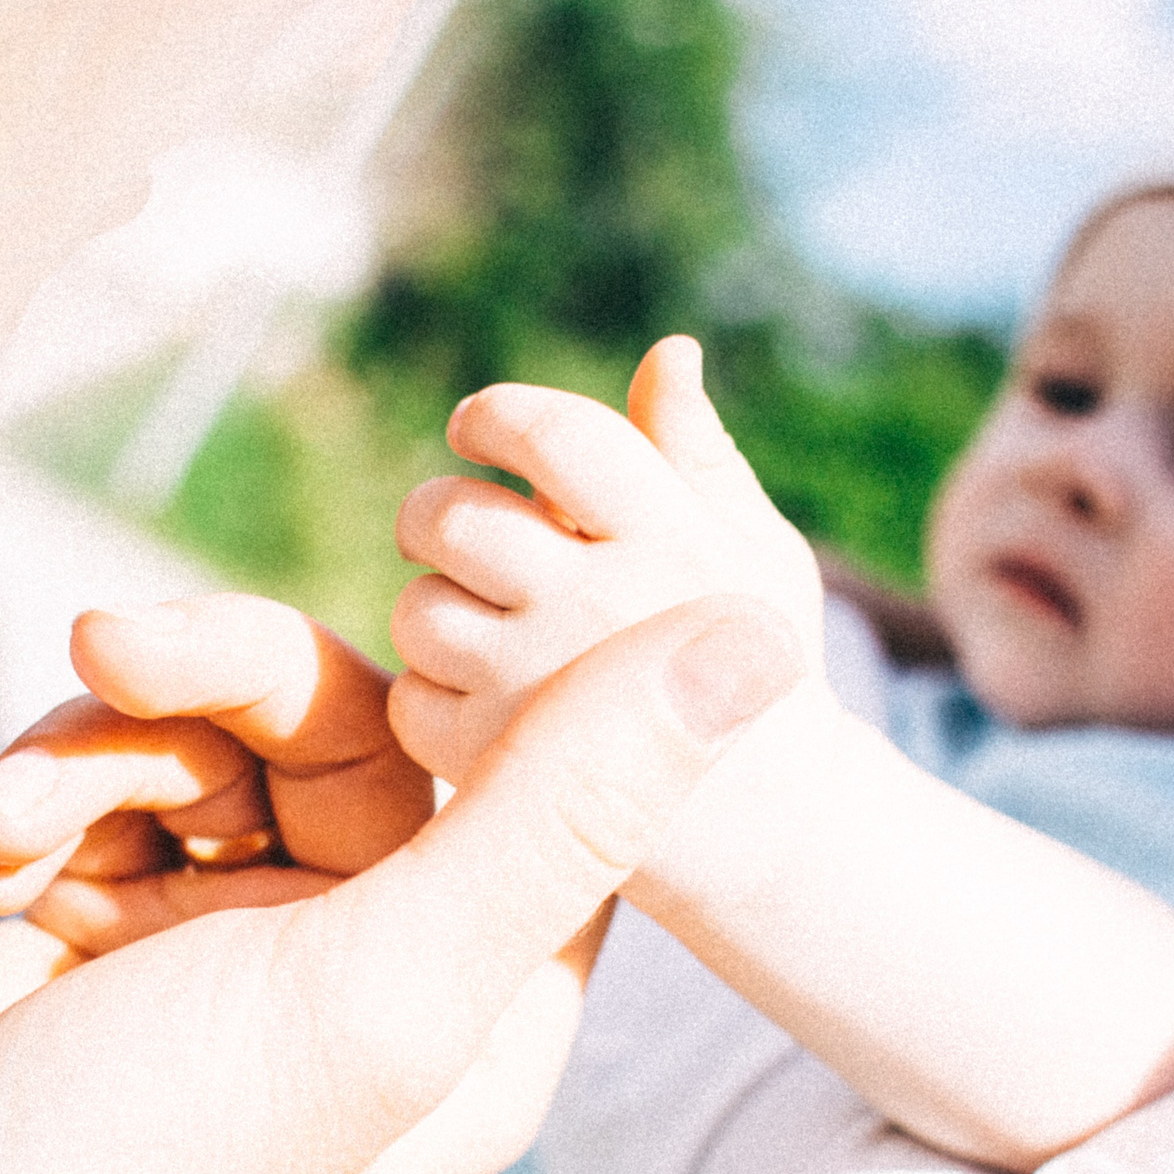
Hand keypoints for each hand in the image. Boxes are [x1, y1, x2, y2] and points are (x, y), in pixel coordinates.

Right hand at [0, 596, 802, 1173]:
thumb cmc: (131, 1171)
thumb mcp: (379, 985)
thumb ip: (566, 805)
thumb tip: (760, 640)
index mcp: (488, 1005)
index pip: (556, 774)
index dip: (512, 651)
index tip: (482, 521)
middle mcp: (380, 963)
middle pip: (349, 723)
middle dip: (213, 678)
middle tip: (106, 652)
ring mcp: (243, 940)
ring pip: (211, 738)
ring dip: (96, 752)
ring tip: (0, 822)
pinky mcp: (122, 918)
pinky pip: (114, 785)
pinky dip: (41, 802)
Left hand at [390, 336, 824, 783]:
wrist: (762, 822)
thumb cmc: (750, 659)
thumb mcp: (753, 549)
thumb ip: (698, 453)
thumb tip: (671, 351)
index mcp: (671, 538)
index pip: (555, 436)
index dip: (495, 414)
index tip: (476, 426)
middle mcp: (602, 606)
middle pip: (454, 515)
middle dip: (435, 510)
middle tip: (452, 527)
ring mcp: (541, 689)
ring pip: (419, 607)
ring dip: (435, 604)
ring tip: (482, 622)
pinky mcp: (494, 764)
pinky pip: (410, 695)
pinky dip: (433, 692)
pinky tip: (485, 696)